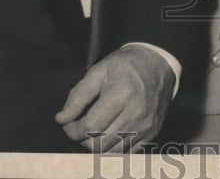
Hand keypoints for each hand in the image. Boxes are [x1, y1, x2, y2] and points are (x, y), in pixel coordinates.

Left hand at [55, 45, 174, 151]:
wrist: (157, 65)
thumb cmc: (124, 66)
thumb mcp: (98, 71)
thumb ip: (78, 95)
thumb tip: (62, 119)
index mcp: (122, 93)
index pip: (90, 126)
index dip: (72, 129)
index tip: (67, 122)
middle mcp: (136, 112)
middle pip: (99, 143)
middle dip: (81, 139)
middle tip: (78, 127)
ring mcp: (146, 125)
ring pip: (111, 152)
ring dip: (95, 147)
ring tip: (91, 132)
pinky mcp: (151, 133)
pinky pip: (126, 154)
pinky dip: (111, 150)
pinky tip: (106, 136)